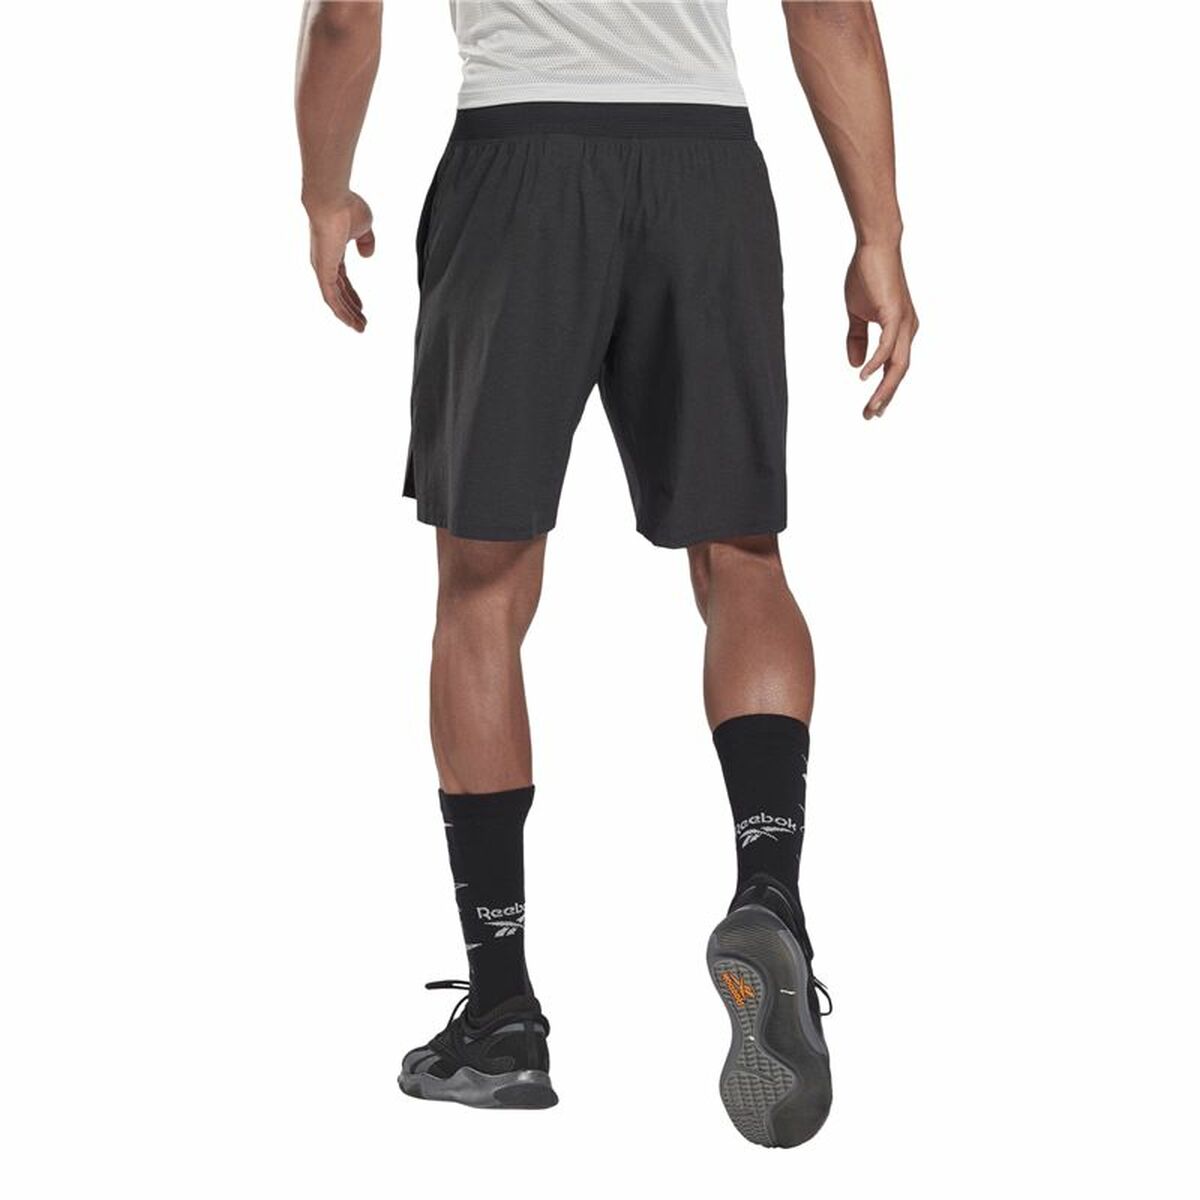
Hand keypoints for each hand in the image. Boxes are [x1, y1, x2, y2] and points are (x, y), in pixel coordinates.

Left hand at [306, 192, 374, 331]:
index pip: (342, 278)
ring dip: (348, 314)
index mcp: (333, 251)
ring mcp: (323, 268)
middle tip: (361, 322)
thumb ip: (366, 241)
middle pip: (338, 292)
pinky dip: (341, 312)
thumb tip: (367, 255)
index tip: (362, 306)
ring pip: (334, 299)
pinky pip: (331, 298)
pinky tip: (351, 323)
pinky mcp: (323, 272)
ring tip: (360, 328)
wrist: (332, 200)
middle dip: (350, 308)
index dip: (352, 293)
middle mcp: (325, 262)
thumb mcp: (364, 226)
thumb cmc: (347, 207)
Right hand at [845, 243, 918, 418]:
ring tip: (872, 407)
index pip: (894, 367)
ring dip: (884, 389)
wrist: (875, 246)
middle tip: (871, 417)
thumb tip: (855, 365)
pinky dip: (876, 363)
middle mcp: (907, 330)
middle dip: (885, 397)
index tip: (872, 409)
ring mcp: (903, 323)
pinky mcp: (894, 314)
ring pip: (897, 365)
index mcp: (900, 330)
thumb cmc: (867, 275)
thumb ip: (856, 339)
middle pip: (899, 372)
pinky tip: (864, 376)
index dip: (884, 390)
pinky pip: (887, 346)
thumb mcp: (857, 313)